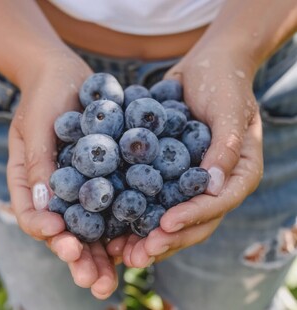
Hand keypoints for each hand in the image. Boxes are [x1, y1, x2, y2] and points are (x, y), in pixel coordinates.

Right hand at [7, 49, 117, 297]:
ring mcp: (86, 187)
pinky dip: (127, 223)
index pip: (36, 218)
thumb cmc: (47, 96)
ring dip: (106, 253)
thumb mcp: (38, 125)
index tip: (66, 245)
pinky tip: (142, 238)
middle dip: (82, 260)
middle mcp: (61, 192)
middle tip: (96, 284)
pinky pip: (118, 202)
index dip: (50, 235)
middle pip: (68, 233)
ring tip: (119, 276)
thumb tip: (43, 208)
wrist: (70, 77)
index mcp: (35, 183)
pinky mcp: (110, 177)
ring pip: (95, 226)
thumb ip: (39, 163)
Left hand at [107, 44, 262, 266]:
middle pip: (194, 221)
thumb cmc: (224, 83)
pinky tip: (113, 226)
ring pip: (171, 216)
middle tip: (138, 255)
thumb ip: (226, 146)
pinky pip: (153, 197)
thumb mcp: (230, 109)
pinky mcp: (168, 172)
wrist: (206, 66)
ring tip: (120, 252)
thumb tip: (214, 185)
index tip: (166, 224)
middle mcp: (214, 184)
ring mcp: (189, 181)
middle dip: (167, 239)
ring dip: (147, 237)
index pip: (218, 204)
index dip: (194, 217)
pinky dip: (135, 213)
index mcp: (237, 174)